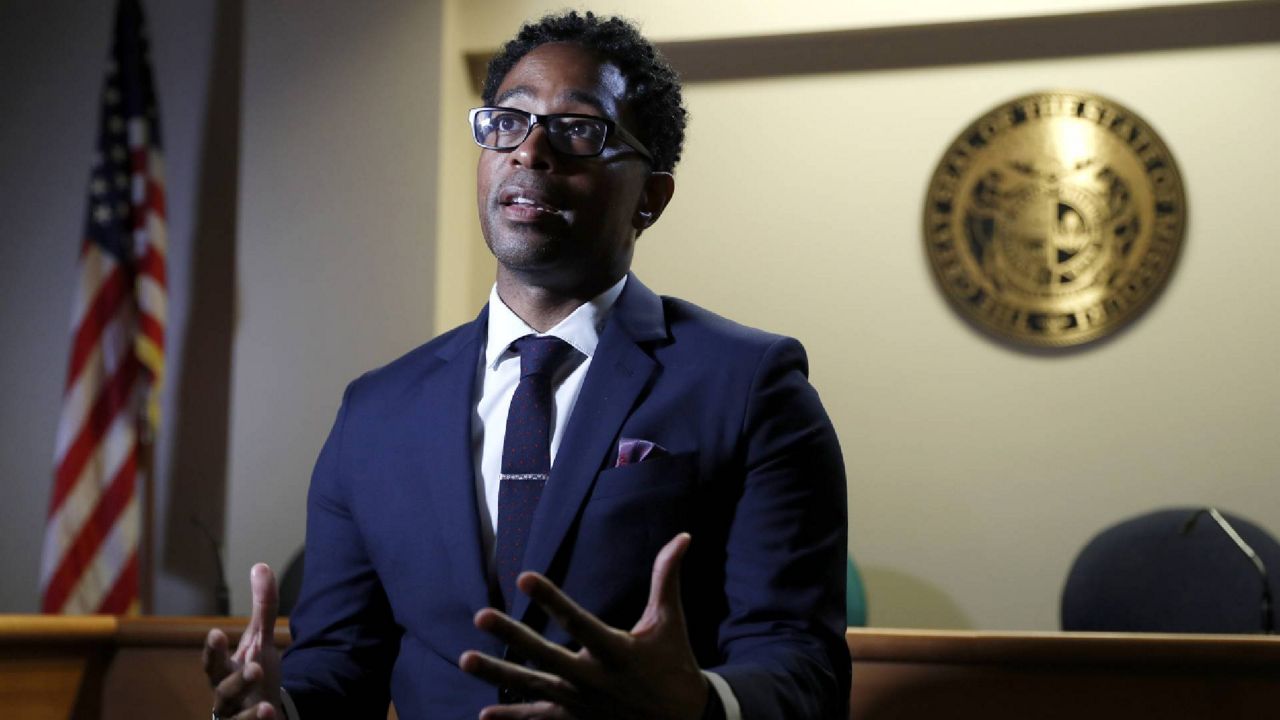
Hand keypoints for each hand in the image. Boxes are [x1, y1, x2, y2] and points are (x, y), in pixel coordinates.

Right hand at [203, 563, 283, 718]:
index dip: (213, 649)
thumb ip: (262, 608)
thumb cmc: (255, 673)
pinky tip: (273, 717)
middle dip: (237, 681)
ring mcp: (235, 719)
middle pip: (223, 691)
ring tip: (268, 707)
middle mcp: (225, 697)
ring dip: (251, 716)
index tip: (217, 633)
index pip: (214, 661)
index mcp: (225, 672)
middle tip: (256, 667)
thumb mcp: (260, 641)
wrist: (263, 713)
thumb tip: (261, 565)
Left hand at [460, 533, 708, 719]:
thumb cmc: (674, 664)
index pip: (578, 621)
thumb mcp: (671, 621)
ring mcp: (582, 704)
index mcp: (617, 651)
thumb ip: (667, 578)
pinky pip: (538, 718)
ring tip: (464, 660)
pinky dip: (512, 717)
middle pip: (546, 656)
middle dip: (512, 637)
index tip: (525, 576)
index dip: (552, 599)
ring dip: (497, 674)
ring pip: (532, 687)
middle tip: (481, 615)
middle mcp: (594, 679)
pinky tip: (485, 713)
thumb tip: (683, 536)